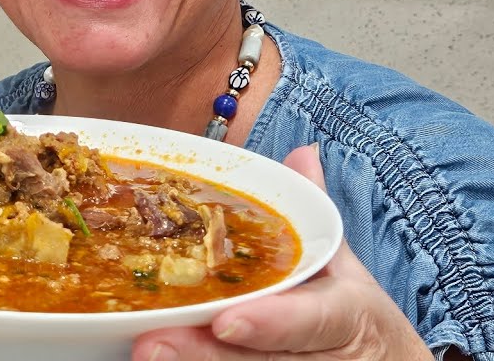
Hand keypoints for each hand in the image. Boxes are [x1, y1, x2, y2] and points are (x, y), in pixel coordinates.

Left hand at [130, 145, 431, 360]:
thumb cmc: (348, 314)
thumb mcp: (341, 264)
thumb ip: (313, 212)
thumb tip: (302, 152)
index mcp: (344, 314)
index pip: (312, 321)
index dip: (270, 323)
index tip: (225, 320)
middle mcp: (323, 359)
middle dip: (206, 354)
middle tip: (151, 343)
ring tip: (145, 352)